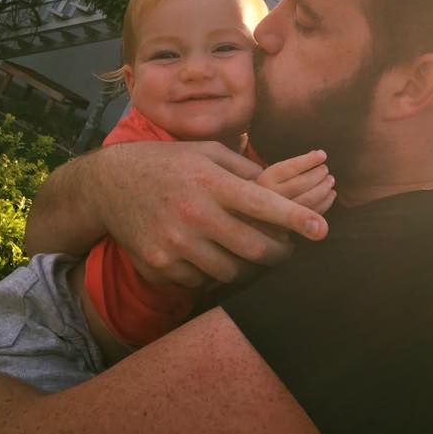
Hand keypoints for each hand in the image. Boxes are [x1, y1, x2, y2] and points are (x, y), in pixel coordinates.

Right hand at [29, 141, 331, 288]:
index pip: (263, 204)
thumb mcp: (207, 152)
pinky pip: (201, 281)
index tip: (322, 230)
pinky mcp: (160, 264)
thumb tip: (281, 187)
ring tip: (242, 250)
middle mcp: (196, 213)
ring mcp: (176, 242)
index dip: (296, 218)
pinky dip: (210, 272)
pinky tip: (204, 254)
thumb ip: (244, 170)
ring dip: (244, 265)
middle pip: (255, 249)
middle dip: (279, 254)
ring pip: (231, 271)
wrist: (110, 183)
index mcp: (212, 182)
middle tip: (285, 250)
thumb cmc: (169, 163)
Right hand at [256, 149, 335, 211]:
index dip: (308, 160)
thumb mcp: (272, 175)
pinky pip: (312, 214)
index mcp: (265, 180)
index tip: (322, 155)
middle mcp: (270, 197)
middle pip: (301, 184)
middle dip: (318, 175)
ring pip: (308, 200)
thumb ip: (291, 167)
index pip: (289, 168)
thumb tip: (317, 155)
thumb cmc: (269, 189)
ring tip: (330, 180)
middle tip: (326, 169)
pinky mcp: (289, 227)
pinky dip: (325, 203)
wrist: (254, 214)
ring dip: (324, 188)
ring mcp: (279, 214)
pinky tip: (331, 195)